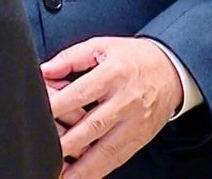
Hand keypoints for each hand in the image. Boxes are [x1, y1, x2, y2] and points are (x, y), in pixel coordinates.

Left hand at [40, 36, 182, 178]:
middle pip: (93, 126)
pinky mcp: (139, 138)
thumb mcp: (102, 46)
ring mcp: (134, 123)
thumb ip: (71, 58)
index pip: (82, 92)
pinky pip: (117, 159)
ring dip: (82, 168)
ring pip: (106, 150)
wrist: (172, 71)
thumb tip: (44, 71)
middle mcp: (125, 100)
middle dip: (67, 144)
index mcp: (113, 74)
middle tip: (45, 154)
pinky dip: (98, 172)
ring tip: (61, 177)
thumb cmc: (133, 59)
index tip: (39, 117)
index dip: (59, 106)